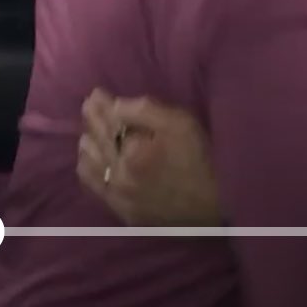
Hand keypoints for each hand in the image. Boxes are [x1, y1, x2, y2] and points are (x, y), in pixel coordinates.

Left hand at [77, 89, 222, 225]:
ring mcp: (119, 197)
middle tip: (89, 106)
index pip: (107, 122)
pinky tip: (90, 160)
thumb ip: (143, 110)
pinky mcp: (124, 213)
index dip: (100, 105)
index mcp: (131, 152)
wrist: (217, 204)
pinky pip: (95, 188)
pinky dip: (89, 169)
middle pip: (96, 141)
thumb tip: (113, 104)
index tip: (95, 93)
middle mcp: (119, 176)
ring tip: (89, 131)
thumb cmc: (200, 156)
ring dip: (88, 144)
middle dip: (92, 120)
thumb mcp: (179, 122)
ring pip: (90, 165)